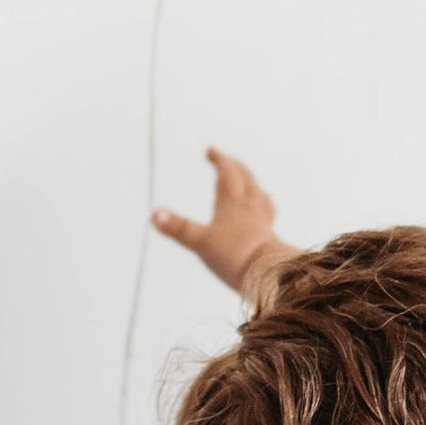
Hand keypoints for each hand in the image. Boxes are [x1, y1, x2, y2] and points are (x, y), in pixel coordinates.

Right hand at [152, 149, 283, 295]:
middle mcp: (250, 209)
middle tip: (229, 161)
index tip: (211, 150)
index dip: (220, 160)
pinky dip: (265, 213)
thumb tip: (154, 214)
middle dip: (236, 167)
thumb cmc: (234, 255)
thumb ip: (178, 228)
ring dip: (254, 188)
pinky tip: (264, 220)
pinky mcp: (271, 241)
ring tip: (253, 186)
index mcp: (232, 204)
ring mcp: (263, 224)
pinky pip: (269, 220)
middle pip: (247, 180)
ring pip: (261, 198)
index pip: (227, 174)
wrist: (267, 273)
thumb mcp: (200, 241)